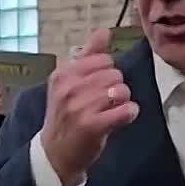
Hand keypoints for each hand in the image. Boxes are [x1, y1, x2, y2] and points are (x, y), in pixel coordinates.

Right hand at [41, 28, 138, 185]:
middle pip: (114, 74)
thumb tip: (104, 31)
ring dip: (123, 101)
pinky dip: (129, 113)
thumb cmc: (67, 117)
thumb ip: (88, 56)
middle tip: (107, 102)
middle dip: (117, 87)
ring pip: (121, 90)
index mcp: (62, 73)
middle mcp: (68, 88)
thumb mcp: (69, 83)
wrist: (55, 154)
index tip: (100, 87)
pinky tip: (122, 117)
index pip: (103, 59)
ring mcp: (78, 107)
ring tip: (113, 110)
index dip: (108, 72)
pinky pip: (124, 109)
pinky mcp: (91, 125)